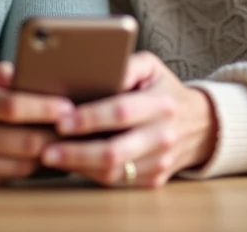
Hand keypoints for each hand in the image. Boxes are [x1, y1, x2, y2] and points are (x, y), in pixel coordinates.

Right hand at [0, 59, 74, 188]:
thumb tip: (28, 71)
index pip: (13, 107)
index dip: (45, 108)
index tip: (69, 105)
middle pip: (23, 142)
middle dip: (55, 136)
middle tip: (78, 127)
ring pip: (20, 166)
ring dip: (47, 156)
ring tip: (67, 143)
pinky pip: (7, 178)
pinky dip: (28, 168)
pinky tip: (42, 157)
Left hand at [39, 51, 216, 187]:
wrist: (200, 123)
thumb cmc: (162, 89)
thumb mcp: (151, 66)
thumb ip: (126, 64)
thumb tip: (96, 68)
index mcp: (161, 104)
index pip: (122, 112)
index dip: (90, 118)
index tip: (62, 121)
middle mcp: (163, 136)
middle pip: (116, 151)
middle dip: (77, 152)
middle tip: (47, 150)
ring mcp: (161, 161)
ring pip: (114, 173)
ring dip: (79, 166)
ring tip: (51, 156)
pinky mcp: (155, 179)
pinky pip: (118, 182)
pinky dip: (91, 174)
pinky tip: (72, 163)